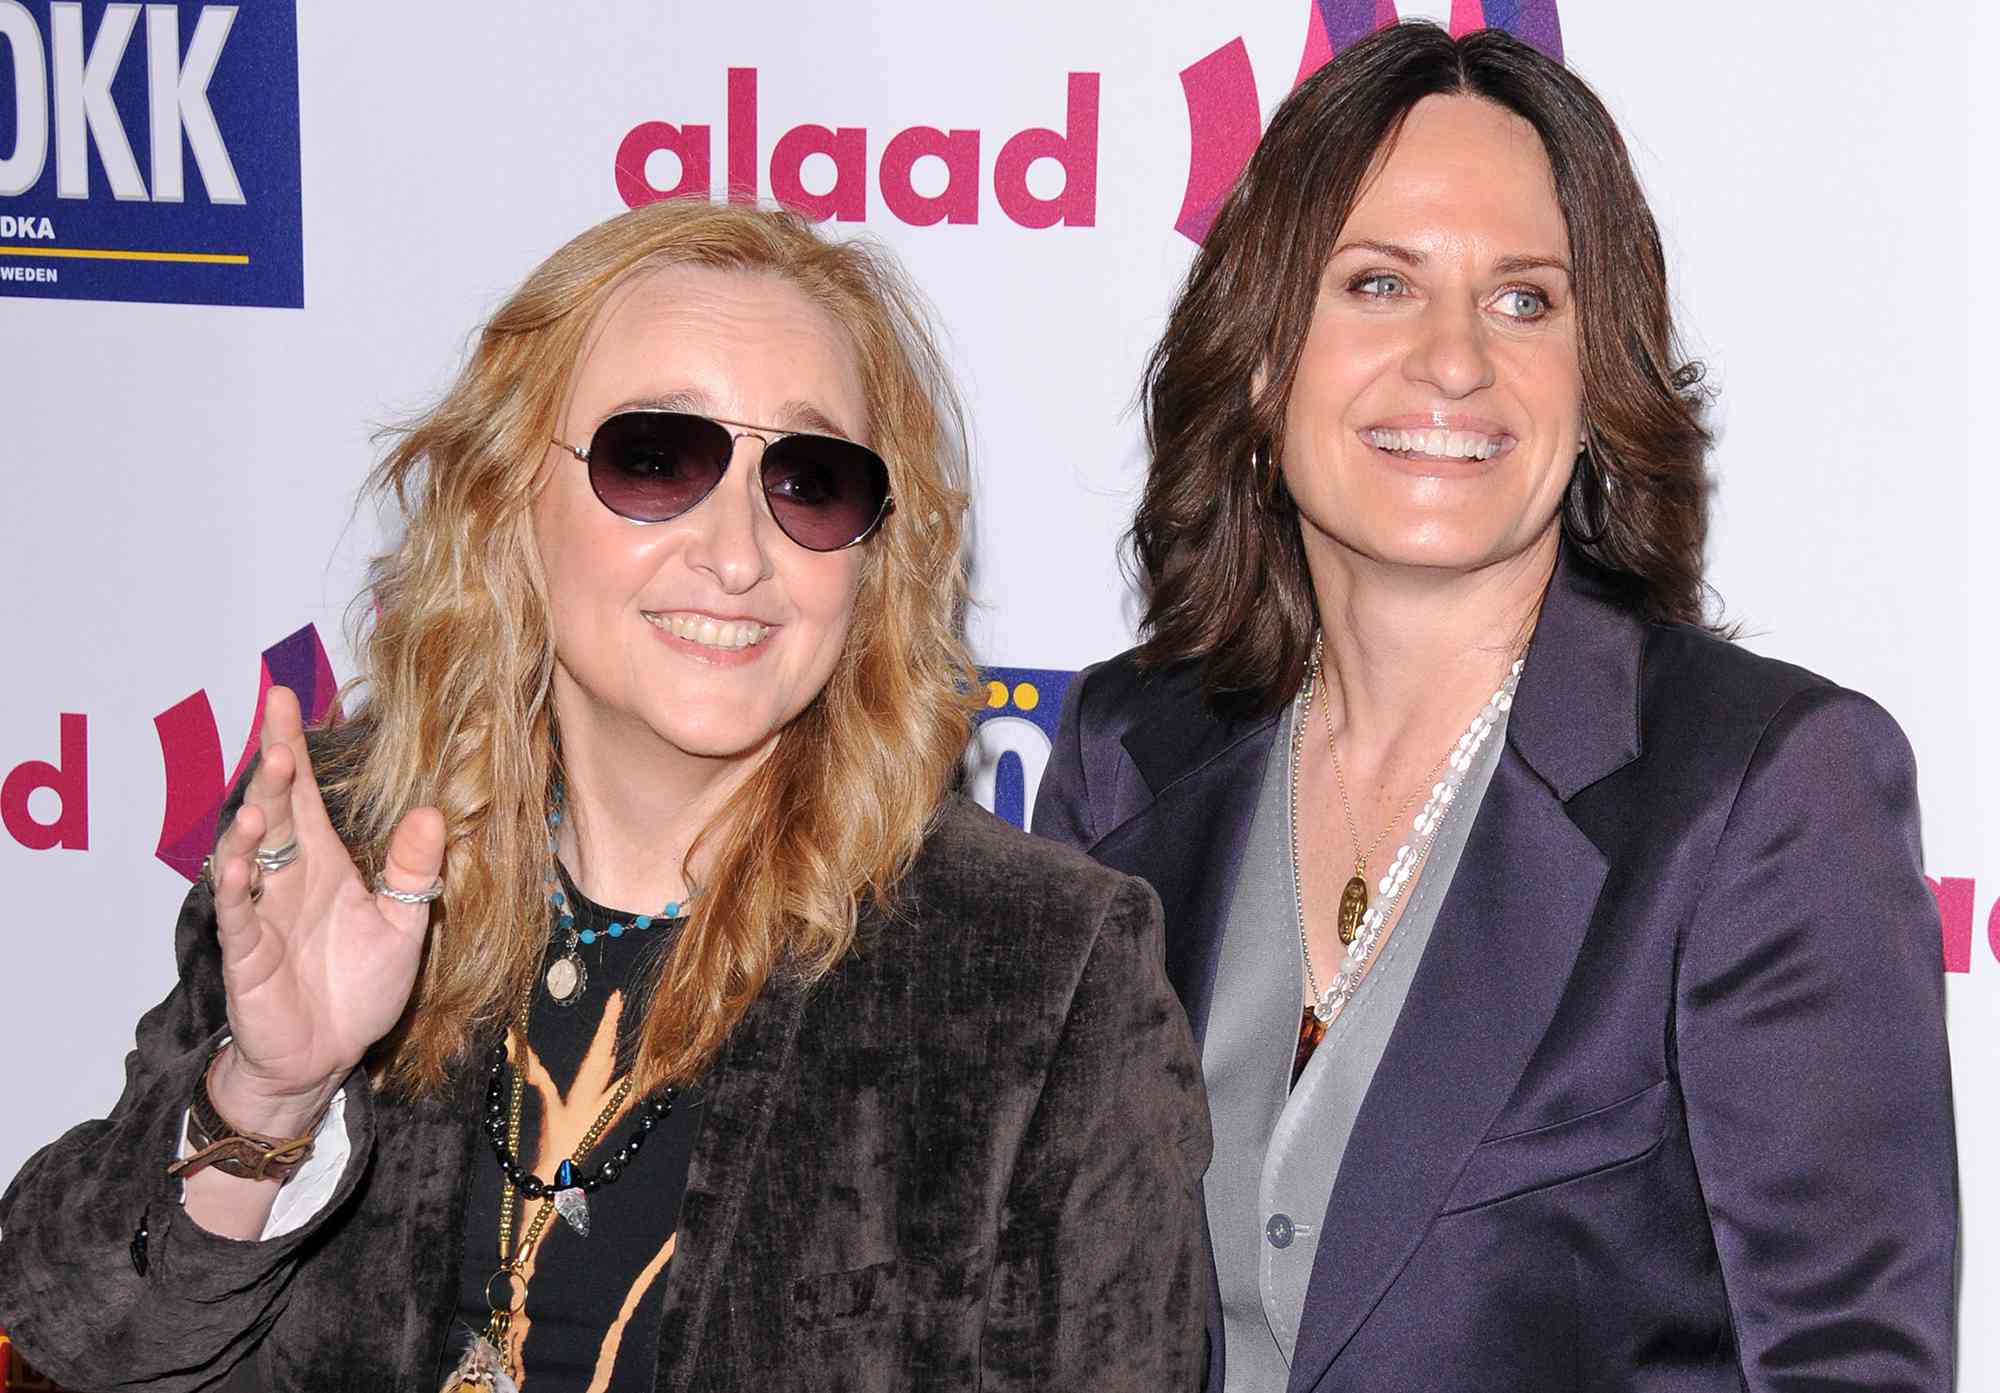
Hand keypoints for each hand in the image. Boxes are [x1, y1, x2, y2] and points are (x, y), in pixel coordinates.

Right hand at [205, 686, 443, 1134]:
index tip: (284, 695)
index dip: (293, 745)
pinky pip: (236, 913)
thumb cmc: (359, 987)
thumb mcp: (403, 923)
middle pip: (275, 812)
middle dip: (274, 771)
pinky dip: (234, 884)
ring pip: (247, 855)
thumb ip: (413, 872)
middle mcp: (287, 879)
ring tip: (266, 789)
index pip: (306, 795)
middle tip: (279, 731)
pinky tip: (237, 857)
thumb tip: (433, 812)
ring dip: (252, 820)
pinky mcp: (247, 954)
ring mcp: (262, 913)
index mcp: (325, 865)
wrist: (330, 1055)